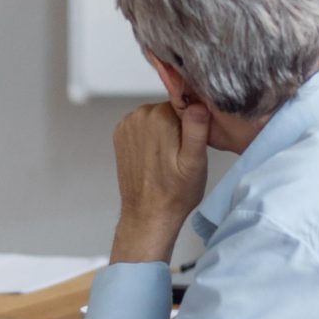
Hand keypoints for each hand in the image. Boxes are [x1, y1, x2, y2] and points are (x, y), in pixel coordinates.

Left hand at [109, 100, 211, 263]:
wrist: (148, 214)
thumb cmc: (176, 192)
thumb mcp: (195, 162)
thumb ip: (197, 129)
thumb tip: (198, 103)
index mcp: (159, 116)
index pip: (185, 103)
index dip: (193, 122)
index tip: (192, 143)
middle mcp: (139, 115)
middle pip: (169, 109)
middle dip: (178, 126)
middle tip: (182, 154)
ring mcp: (126, 125)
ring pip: (155, 117)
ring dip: (164, 132)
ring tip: (169, 158)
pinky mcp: (120, 135)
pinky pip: (143, 126)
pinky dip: (150, 137)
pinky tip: (156, 157)